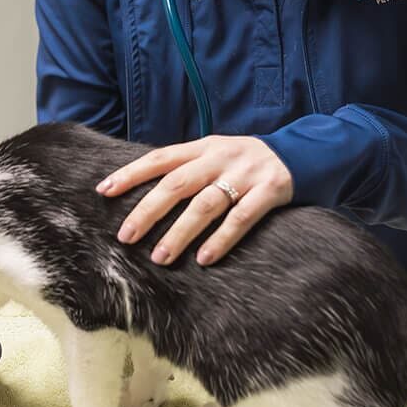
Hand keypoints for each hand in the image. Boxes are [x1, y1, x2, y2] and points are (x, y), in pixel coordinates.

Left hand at [97, 136, 292, 264]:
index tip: (104, 190)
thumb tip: (145, 194)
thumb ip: (187, 168)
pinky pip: (242, 217)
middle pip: (176, 183)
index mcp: (202, 147)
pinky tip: (205, 258)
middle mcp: (219, 157)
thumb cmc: (246, 161)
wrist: (302, 152)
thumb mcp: (215, 154)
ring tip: (160, 257)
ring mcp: (245, 174)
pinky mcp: (270, 190)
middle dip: (148, 210)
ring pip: (205, 204)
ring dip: (180, 232)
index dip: (131, 173)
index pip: (159, 158)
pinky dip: (222, 238)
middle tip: (125, 236)